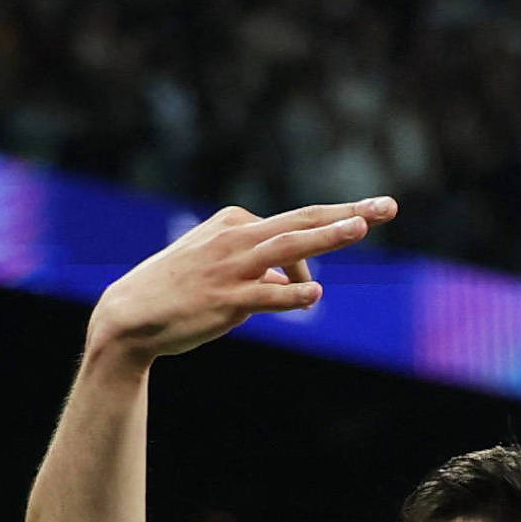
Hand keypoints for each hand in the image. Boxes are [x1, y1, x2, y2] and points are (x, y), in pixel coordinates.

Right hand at [86, 197, 397, 361]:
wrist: (132, 314)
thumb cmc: (180, 288)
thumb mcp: (220, 263)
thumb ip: (261, 265)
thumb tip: (294, 278)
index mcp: (234, 223)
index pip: (295, 226)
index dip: (327, 239)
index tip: (363, 227)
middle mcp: (236, 239)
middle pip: (302, 221)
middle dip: (348, 213)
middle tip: (388, 206)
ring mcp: (232, 268)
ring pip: (288, 247)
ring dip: (327, 237)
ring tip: (361, 227)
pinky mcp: (227, 299)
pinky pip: (268, 295)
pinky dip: (293, 294)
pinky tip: (314, 295)